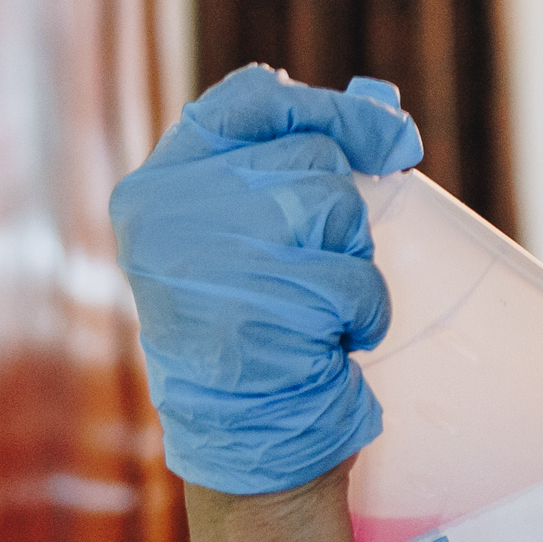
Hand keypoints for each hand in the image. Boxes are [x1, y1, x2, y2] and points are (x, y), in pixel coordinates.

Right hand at [105, 68, 425, 494]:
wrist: (243, 440)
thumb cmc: (255, 336)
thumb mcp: (243, 241)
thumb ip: (285, 171)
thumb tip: (383, 108)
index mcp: (157, 189)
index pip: (246, 101)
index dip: (322, 107)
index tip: (385, 134)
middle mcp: (171, 211)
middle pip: (310, 155)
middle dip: (339, 213)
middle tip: (320, 267)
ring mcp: (211, 254)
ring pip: (336, 205)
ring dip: (351, 261)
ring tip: (315, 309)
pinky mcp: (259, 301)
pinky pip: (353, 273)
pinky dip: (364, 310)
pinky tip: (331, 340)